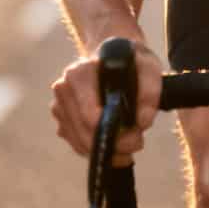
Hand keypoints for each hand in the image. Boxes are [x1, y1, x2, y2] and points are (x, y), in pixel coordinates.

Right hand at [50, 39, 164, 164]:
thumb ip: (150, 92)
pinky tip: (115, 141)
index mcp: (79, 74)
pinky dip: (97, 148)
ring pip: (80, 142)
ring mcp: (59, 105)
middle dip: (112, 146)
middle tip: (137, 144)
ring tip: (130, 144)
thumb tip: (142, 122)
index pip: (89, 115)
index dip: (112, 133)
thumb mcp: (148, 68)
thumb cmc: (131, 62)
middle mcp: (63, 89)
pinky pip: (77, 143)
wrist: (112, 56)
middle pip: (84, 133)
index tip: (136, 138)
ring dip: (105, 151)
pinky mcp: (61, 119)